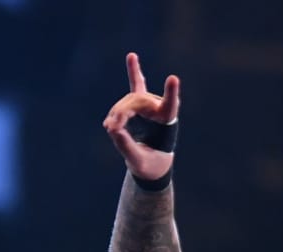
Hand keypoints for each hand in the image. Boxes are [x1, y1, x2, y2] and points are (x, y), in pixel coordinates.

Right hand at [101, 53, 179, 181]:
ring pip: (128, 101)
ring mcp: (149, 105)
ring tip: (109, 126)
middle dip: (122, 113)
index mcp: (166, 121)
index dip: (170, 93)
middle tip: (110, 127)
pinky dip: (134, 71)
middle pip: (137, 102)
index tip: (173, 78)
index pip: (169, 106)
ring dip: (117, 112)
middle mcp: (159, 108)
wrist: (152, 164)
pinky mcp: (139, 105)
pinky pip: (136, 85)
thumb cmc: (150, 164)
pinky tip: (131, 56)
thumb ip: (127, 146)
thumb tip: (111, 128)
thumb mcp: (139, 161)